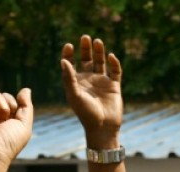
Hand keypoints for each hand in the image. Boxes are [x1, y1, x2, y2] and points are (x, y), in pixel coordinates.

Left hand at [61, 35, 121, 149]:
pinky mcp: (114, 86)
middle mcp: (88, 80)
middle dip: (85, 48)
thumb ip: (69, 77)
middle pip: (86, 59)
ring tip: (97, 41)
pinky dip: (114, 63)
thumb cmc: (85, 113)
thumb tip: (64, 60)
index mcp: (76, 82)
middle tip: (85, 37)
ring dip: (99, 52)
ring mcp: (101, 82)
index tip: (69, 46)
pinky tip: (111, 56)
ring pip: (100, 62)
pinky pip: (115, 71)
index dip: (69, 53)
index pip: (71, 63)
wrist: (102, 127)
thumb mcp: (74, 95)